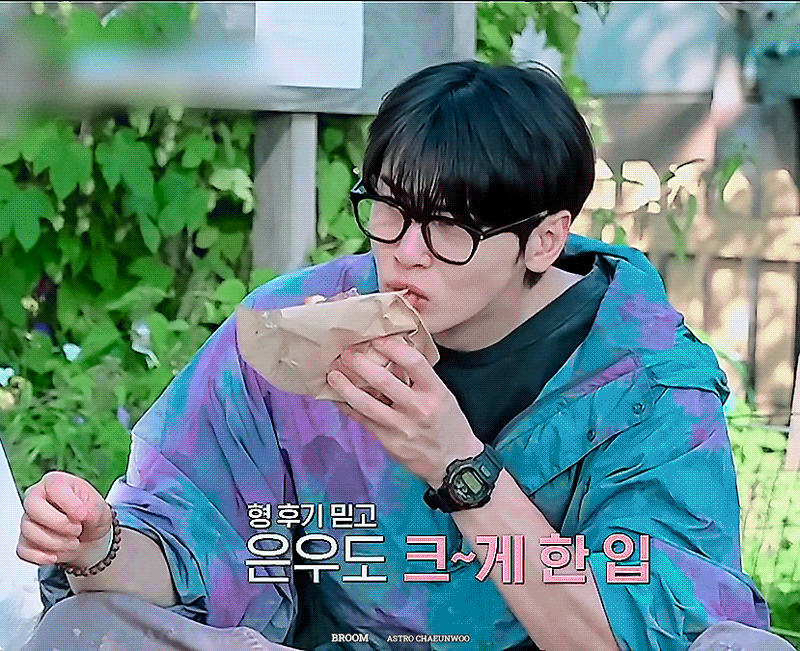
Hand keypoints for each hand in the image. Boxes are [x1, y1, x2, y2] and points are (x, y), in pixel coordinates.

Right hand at [17, 471, 112, 566]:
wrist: (89, 538)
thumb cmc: (92, 516)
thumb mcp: (101, 508)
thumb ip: (93, 507)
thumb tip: (81, 513)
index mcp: (56, 482)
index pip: (53, 487)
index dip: (69, 504)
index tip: (83, 515)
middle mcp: (36, 497)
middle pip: (33, 507)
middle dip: (60, 524)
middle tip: (77, 530)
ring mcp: (28, 519)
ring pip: (29, 531)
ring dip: (57, 543)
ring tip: (74, 542)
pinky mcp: (24, 541)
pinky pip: (23, 550)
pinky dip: (42, 556)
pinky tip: (56, 555)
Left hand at [327, 335, 482, 486]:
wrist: (454, 463)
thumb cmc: (448, 425)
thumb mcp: (443, 396)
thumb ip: (421, 379)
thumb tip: (392, 356)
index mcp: (436, 393)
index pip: (414, 362)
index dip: (393, 348)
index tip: (377, 339)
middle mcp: (419, 409)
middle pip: (384, 381)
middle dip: (361, 365)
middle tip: (346, 354)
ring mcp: (401, 427)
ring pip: (367, 404)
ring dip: (346, 387)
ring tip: (333, 374)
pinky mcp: (389, 441)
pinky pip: (363, 420)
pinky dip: (348, 407)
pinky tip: (338, 397)